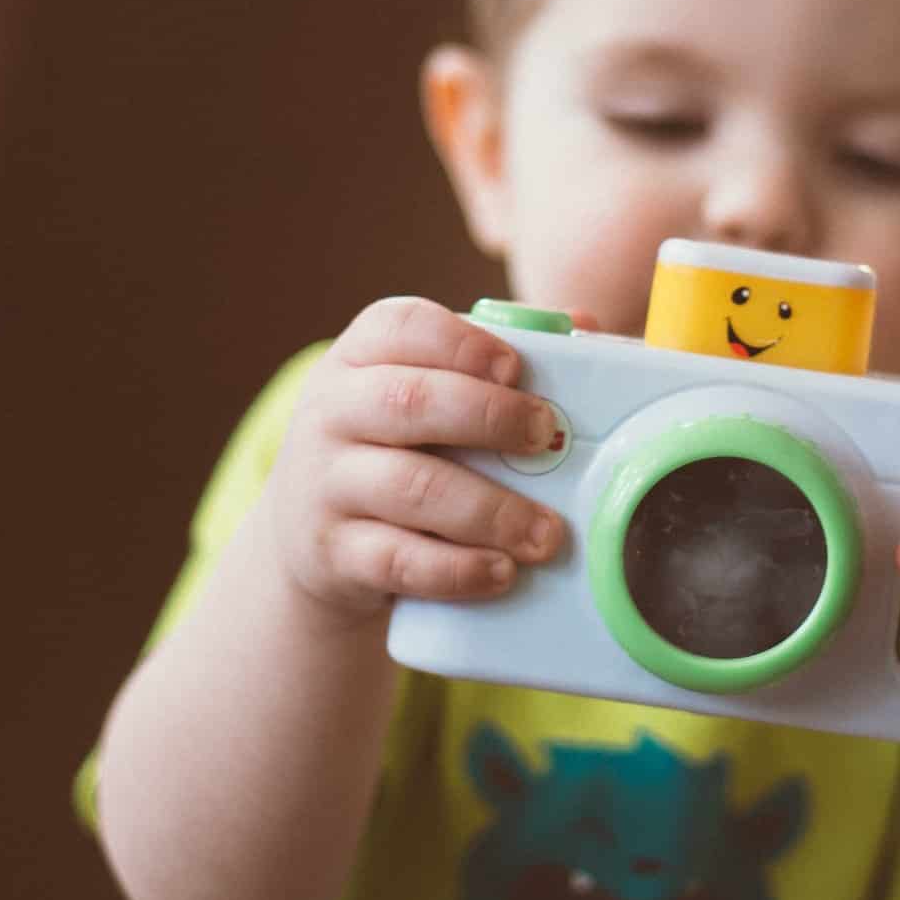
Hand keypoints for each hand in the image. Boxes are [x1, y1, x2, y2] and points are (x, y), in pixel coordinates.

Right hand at [258, 297, 566, 624]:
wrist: (313, 536)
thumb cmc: (399, 446)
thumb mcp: (426, 395)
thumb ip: (494, 363)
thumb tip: (586, 326)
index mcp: (360, 357)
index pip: (400, 326)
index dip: (461, 342)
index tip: (515, 368)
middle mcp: (333, 411)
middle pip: (409, 402)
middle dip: (489, 417)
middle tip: (546, 438)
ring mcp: (325, 483)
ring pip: (410, 487)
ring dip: (490, 510)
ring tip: (546, 533)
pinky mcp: (330, 552)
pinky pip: (396, 559)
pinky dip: (456, 569)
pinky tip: (501, 572)